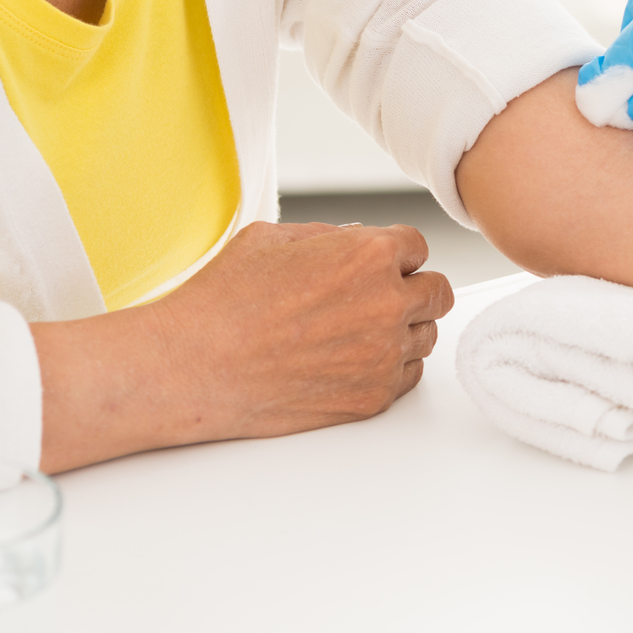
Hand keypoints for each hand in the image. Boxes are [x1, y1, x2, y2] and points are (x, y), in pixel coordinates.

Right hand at [35, 222, 452, 470]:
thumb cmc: (223, 301)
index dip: (395, 255)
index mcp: (370, 255)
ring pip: (426, 336)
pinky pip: (409, 376)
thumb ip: (331, 237)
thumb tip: (356, 241)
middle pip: (437, 293)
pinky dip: (391, 367)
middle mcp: (388, 303)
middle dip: (412, 290)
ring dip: (403, 329)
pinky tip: (354, 360)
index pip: (418, 248)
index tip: (379, 265)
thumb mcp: (273, 238)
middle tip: (379, 297)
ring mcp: (384, 354)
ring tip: (357, 331)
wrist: (194, 365)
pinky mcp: (373, 396)